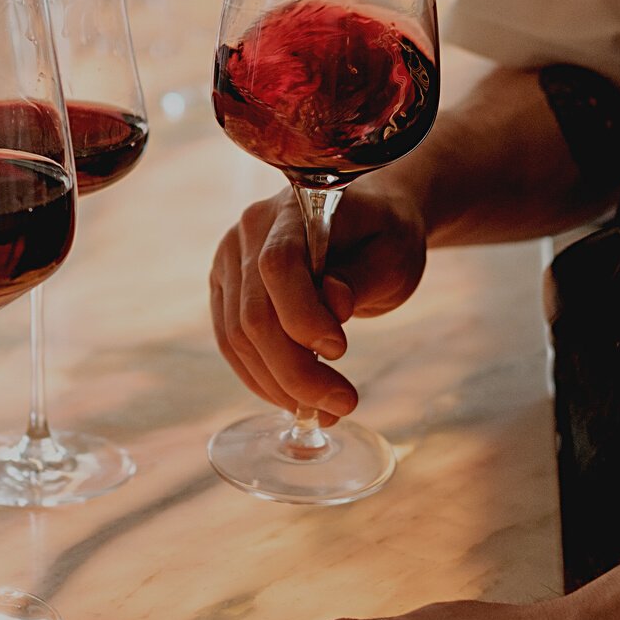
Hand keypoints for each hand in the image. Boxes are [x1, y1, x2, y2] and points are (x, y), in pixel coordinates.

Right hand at [210, 182, 428, 420]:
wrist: (365, 225)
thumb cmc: (384, 236)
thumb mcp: (393, 254)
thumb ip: (361, 277)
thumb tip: (334, 303)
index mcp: (293, 208)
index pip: (278, 265)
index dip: (302, 315)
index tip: (341, 351)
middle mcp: (249, 231)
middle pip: (254, 313)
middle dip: (295, 370)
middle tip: (342, 404)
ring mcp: (230, 261)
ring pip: (237, 338)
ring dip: (278, 385)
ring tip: (324, 411)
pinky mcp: (225, 290)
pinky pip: (231, 344)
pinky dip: (262, 379)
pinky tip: (295, 399)